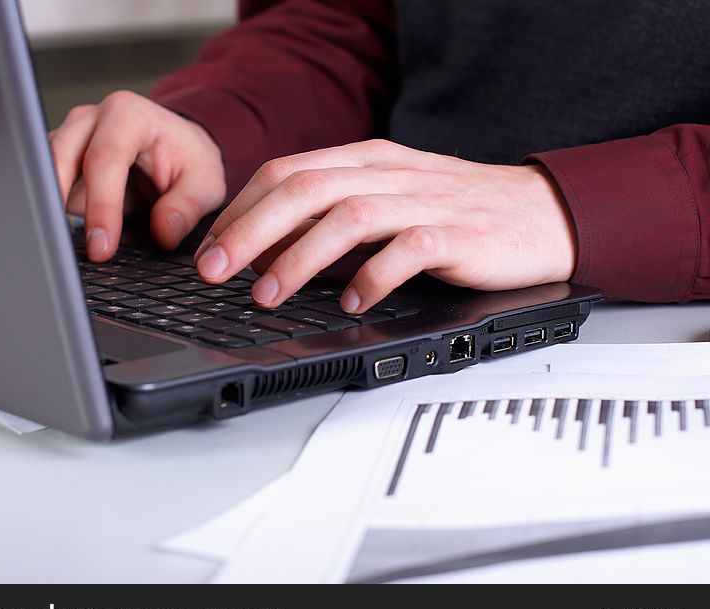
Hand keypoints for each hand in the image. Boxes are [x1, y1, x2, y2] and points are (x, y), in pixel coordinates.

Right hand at [50, 91, 225, 260]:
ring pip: (43, 168)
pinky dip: (48, 207)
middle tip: (73, 250)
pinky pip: (43, 180)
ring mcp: (71, 136)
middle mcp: (92, 120)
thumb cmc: (189, 159)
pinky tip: (56, 234)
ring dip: (48, 206)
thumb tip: (164, 233)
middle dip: (60, 207)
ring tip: (58, 245)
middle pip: (60, 158)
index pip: (104, 159)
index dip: (100, 206)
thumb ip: (186, 207)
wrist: (179, 146)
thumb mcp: (204, 182)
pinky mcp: (60, 157)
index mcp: (128, 116)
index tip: (101, 246)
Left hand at [194, 139, 576, 313]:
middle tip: (215, 271)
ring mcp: (425, 201)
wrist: (542, 213)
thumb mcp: (387, 202)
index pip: (287, 172)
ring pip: (348, 217)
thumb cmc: (458, 213)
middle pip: (305, 189)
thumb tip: (267, 251)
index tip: (210, 249)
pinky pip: (407, 251)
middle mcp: (390, 174)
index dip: (241, 210)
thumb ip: (332, 217)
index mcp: (367, 160)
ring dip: (298, 257)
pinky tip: (351, 304)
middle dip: (250, 231)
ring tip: (267, 294)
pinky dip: (372, 278)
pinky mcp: (458, 234)